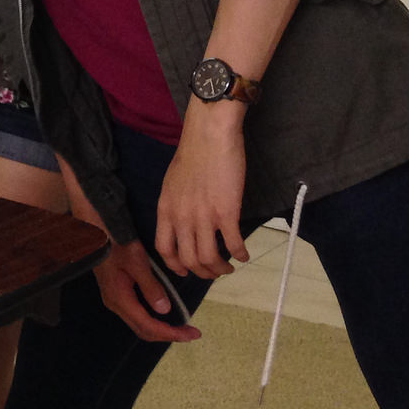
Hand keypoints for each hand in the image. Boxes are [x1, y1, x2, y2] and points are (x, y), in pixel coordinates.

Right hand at [94, 239, 200, 342]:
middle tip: (191, 333)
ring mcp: (115, 300)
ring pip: (139, 324)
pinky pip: (137, 315)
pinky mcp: (117, 295)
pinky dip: (153, 321)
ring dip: (161, 329)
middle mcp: (116, 304)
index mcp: (120, 298)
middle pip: (143, 330)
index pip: (147, 325)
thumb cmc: (116, 243)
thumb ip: (150, 286)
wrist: (97, 232)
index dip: (170, 333)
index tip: (190, 334)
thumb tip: (164, 309)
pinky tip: (164, 316)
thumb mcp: (137, 262)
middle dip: (168, 335)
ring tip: (181, 328)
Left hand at [155, 102, 250, 279]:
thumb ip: (176, 206)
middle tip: (214, 271)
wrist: (209, 136)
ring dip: (221, 268)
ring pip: (209, 258)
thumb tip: (184, 222)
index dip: (175, 265)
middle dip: (203, 272)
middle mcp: (181, 217)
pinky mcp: (226, 212)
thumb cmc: (193, 155)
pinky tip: (244, 255)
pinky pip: (233, 244)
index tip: (187, 270)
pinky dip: (240, 254)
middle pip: (188, 260)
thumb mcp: (172, 184)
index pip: (164, 249)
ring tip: (229, 267)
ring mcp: (203, 217)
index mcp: (166, 210)